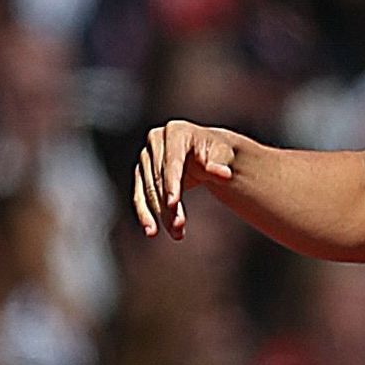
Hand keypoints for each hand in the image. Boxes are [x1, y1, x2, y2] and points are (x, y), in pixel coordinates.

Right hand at [134, 120, 238, 238]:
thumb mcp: (224, 156)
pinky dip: (145, 214)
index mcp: (176, 131)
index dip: (171, 182)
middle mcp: (156, 140)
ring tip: (175, 233)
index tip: (173, 203)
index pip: (172, 161)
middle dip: (167, 205)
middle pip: (159, 178)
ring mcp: (146, 157)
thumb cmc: (218, 153)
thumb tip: (224, 174)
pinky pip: (140, 195)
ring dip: (160, 214)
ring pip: (148, 190)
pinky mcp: (142, 173)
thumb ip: (221, 164)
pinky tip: (151, 230)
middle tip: (178, 227)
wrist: (207, 153)